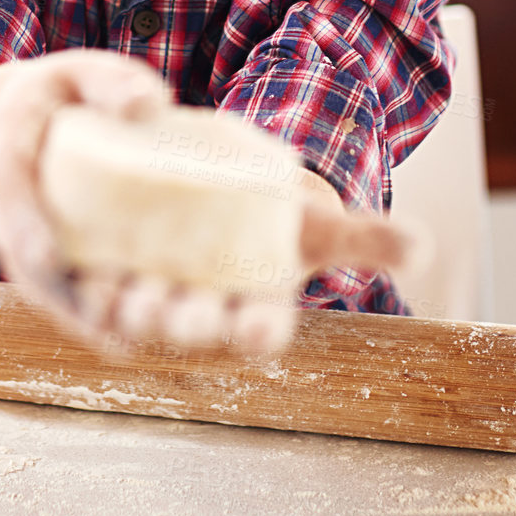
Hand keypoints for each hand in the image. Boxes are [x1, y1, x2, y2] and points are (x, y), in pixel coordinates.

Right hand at [0, 47, 170, 319]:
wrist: (23, 129)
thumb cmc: (57, 98)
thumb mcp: (73, 72)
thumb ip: (107, 81)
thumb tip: (149, 104)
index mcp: (4, 169)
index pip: (9, 202)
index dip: (24, 230)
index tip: (45, 256)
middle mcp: (15, 225)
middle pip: (35, 271)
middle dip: (70, 299)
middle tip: (112, 319)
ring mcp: (40, 255)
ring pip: (62, 299)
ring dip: (99, 323)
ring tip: (144, 339)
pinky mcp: (70, 271)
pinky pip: (85, 303)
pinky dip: (113, 326)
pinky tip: (151, 339)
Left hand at [60, 166, 419, 356]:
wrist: (203, 184)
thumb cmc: (266, 211)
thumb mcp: (312, 217)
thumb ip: (364, 235)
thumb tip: (426, 245)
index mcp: (255, 306)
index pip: (262, 331)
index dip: (261, 331)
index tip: (263, 323)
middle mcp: (204, 314)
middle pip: (196, 327)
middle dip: (190, 323)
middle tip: (185, 307)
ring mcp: (155, 303)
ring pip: (143, 316)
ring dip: (136, 310)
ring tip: (129, 293)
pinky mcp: (112, 286)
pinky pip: (97, 298)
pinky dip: (92, 291)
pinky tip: (89, 275)